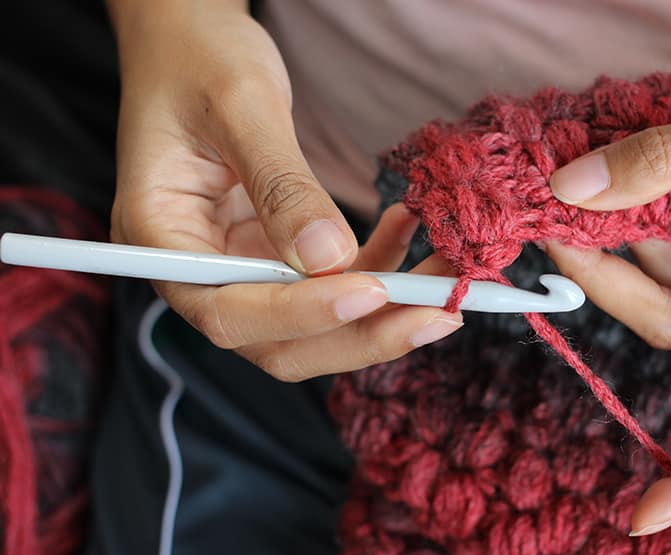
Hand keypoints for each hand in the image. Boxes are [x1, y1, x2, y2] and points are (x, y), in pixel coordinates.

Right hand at [108, 1, 461, 379]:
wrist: (192, 38)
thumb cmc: (199, 57)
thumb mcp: (242, 107)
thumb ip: (281, 185)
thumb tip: (328, 259)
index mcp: (161, 241)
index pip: (228, 309)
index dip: (301, 315)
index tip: (370, 293)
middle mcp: (198, 270)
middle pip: (277, 340)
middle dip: (360, 335)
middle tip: (436, 314)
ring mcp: (238, 266)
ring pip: (313, 325)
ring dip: (384, 312)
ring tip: (448, 282)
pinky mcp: (274, 254)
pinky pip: (331, 281)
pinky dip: (378, 266)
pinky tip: (409, 231)